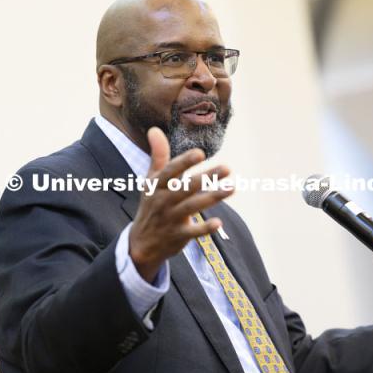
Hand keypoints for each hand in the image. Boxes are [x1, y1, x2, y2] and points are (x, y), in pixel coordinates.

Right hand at [128, 127, 233, 282]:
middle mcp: (164, 200)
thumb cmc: (152, 205)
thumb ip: (158, 156)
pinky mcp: (178, 236)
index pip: (170, 171)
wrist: (141, 243)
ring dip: (212, 197)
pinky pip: (193, 232)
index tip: (200, 153)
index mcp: (157, 185)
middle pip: (186, 187)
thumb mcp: (151, 181)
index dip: (184, 162)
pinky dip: (205, 228)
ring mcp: (171, 218)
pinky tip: (219, 223)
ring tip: (231, 188)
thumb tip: (155, 129)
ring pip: (193, 206)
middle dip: (206, 178)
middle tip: (227, 168)